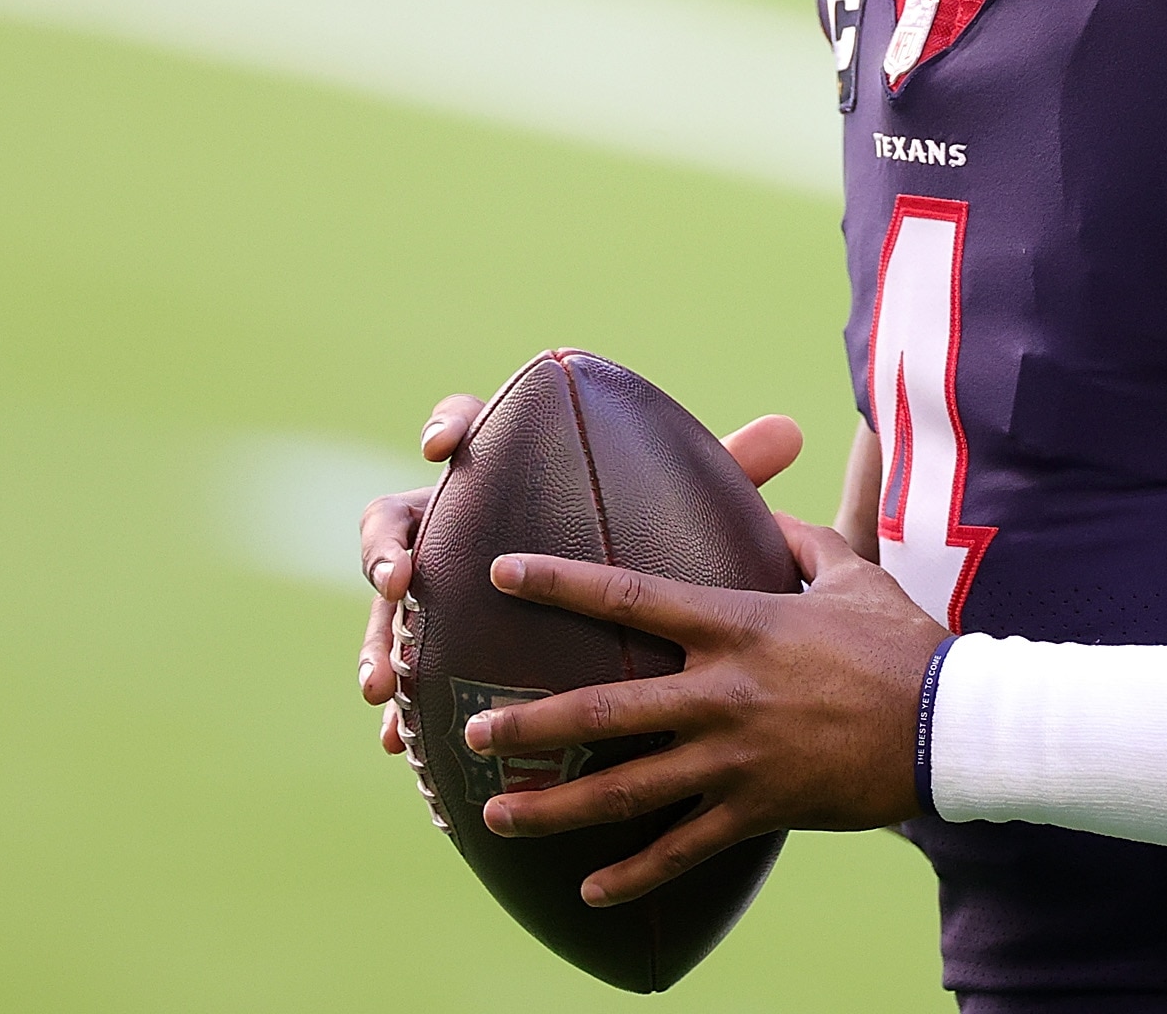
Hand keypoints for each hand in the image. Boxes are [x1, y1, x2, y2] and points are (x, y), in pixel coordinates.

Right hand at [354, 396, 805, 752]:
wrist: (605, 620)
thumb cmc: (638, 540)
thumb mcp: (679, 510)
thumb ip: (720, 470)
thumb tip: (789, 430)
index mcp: (504, 476)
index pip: (466, 431)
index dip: (450, 427)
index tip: (447, 448)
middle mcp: (455, 527)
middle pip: (397, 520)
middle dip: (386, 546)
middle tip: (398, 578)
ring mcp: (432, 593)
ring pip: (386, 608)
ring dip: (377, 638)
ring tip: (383, 681)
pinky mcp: (431, 653)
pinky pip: (399, 675)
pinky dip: (395, 705)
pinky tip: (394, 738)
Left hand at [460, 520, 945, 905]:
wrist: (951, 722)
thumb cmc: (903, 641)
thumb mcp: (852, 572)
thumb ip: (799, 540)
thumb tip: (767, 509)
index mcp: (739, 624)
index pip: (633, 595)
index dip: (562, 582)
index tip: (503, 572)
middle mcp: (723, 691)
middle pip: (605, 709)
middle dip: (531, 722)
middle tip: (472, 728)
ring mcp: (737, 757)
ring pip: (626, 788)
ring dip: (555, 806)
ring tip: (495, 812)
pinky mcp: (759, 808)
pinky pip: (683, 849)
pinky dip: (634, 874)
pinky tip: (589, 891)